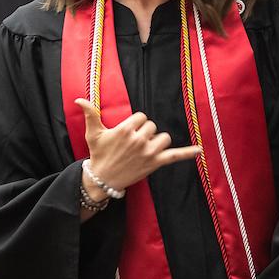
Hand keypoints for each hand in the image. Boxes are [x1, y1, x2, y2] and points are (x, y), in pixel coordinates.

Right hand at [74, 99, 199, 192]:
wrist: (103, 178)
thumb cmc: (99, 154)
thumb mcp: (93, 133)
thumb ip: (90, 114)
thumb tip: (79, 99)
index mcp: (125, 129)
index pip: (141, 117)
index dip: (136, 124)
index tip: (128, 133)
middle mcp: (138, 139)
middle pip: (152, 126)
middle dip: (145, 133)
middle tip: (133, 145)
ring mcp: (148, 152)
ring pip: (163, 137)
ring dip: (157, 142)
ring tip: (145, 150)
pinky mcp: (155, 163)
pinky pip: (175, 156)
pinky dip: (187, 153)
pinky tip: (199, 150)